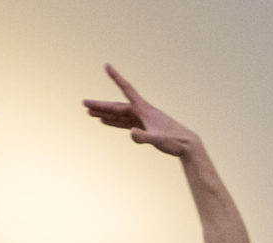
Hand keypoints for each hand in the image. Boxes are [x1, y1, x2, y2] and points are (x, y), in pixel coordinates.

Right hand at [84, 65, 201, 156]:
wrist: (188, 146)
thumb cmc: (175, 142)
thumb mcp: (158, 140)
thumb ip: (144, 137)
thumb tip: (131, 133)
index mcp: (144, 109)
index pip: (127, 89)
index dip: (116, 77)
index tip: (107, 65)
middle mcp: (142, 111)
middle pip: (117, 106)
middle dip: (100, 105)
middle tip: (84, 104)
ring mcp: (142, 119)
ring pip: (119, 114)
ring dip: (105, 114)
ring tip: (89, 113)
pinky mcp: (144, 127)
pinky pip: (125, 123)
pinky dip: (114, 122)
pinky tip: (104, 122)